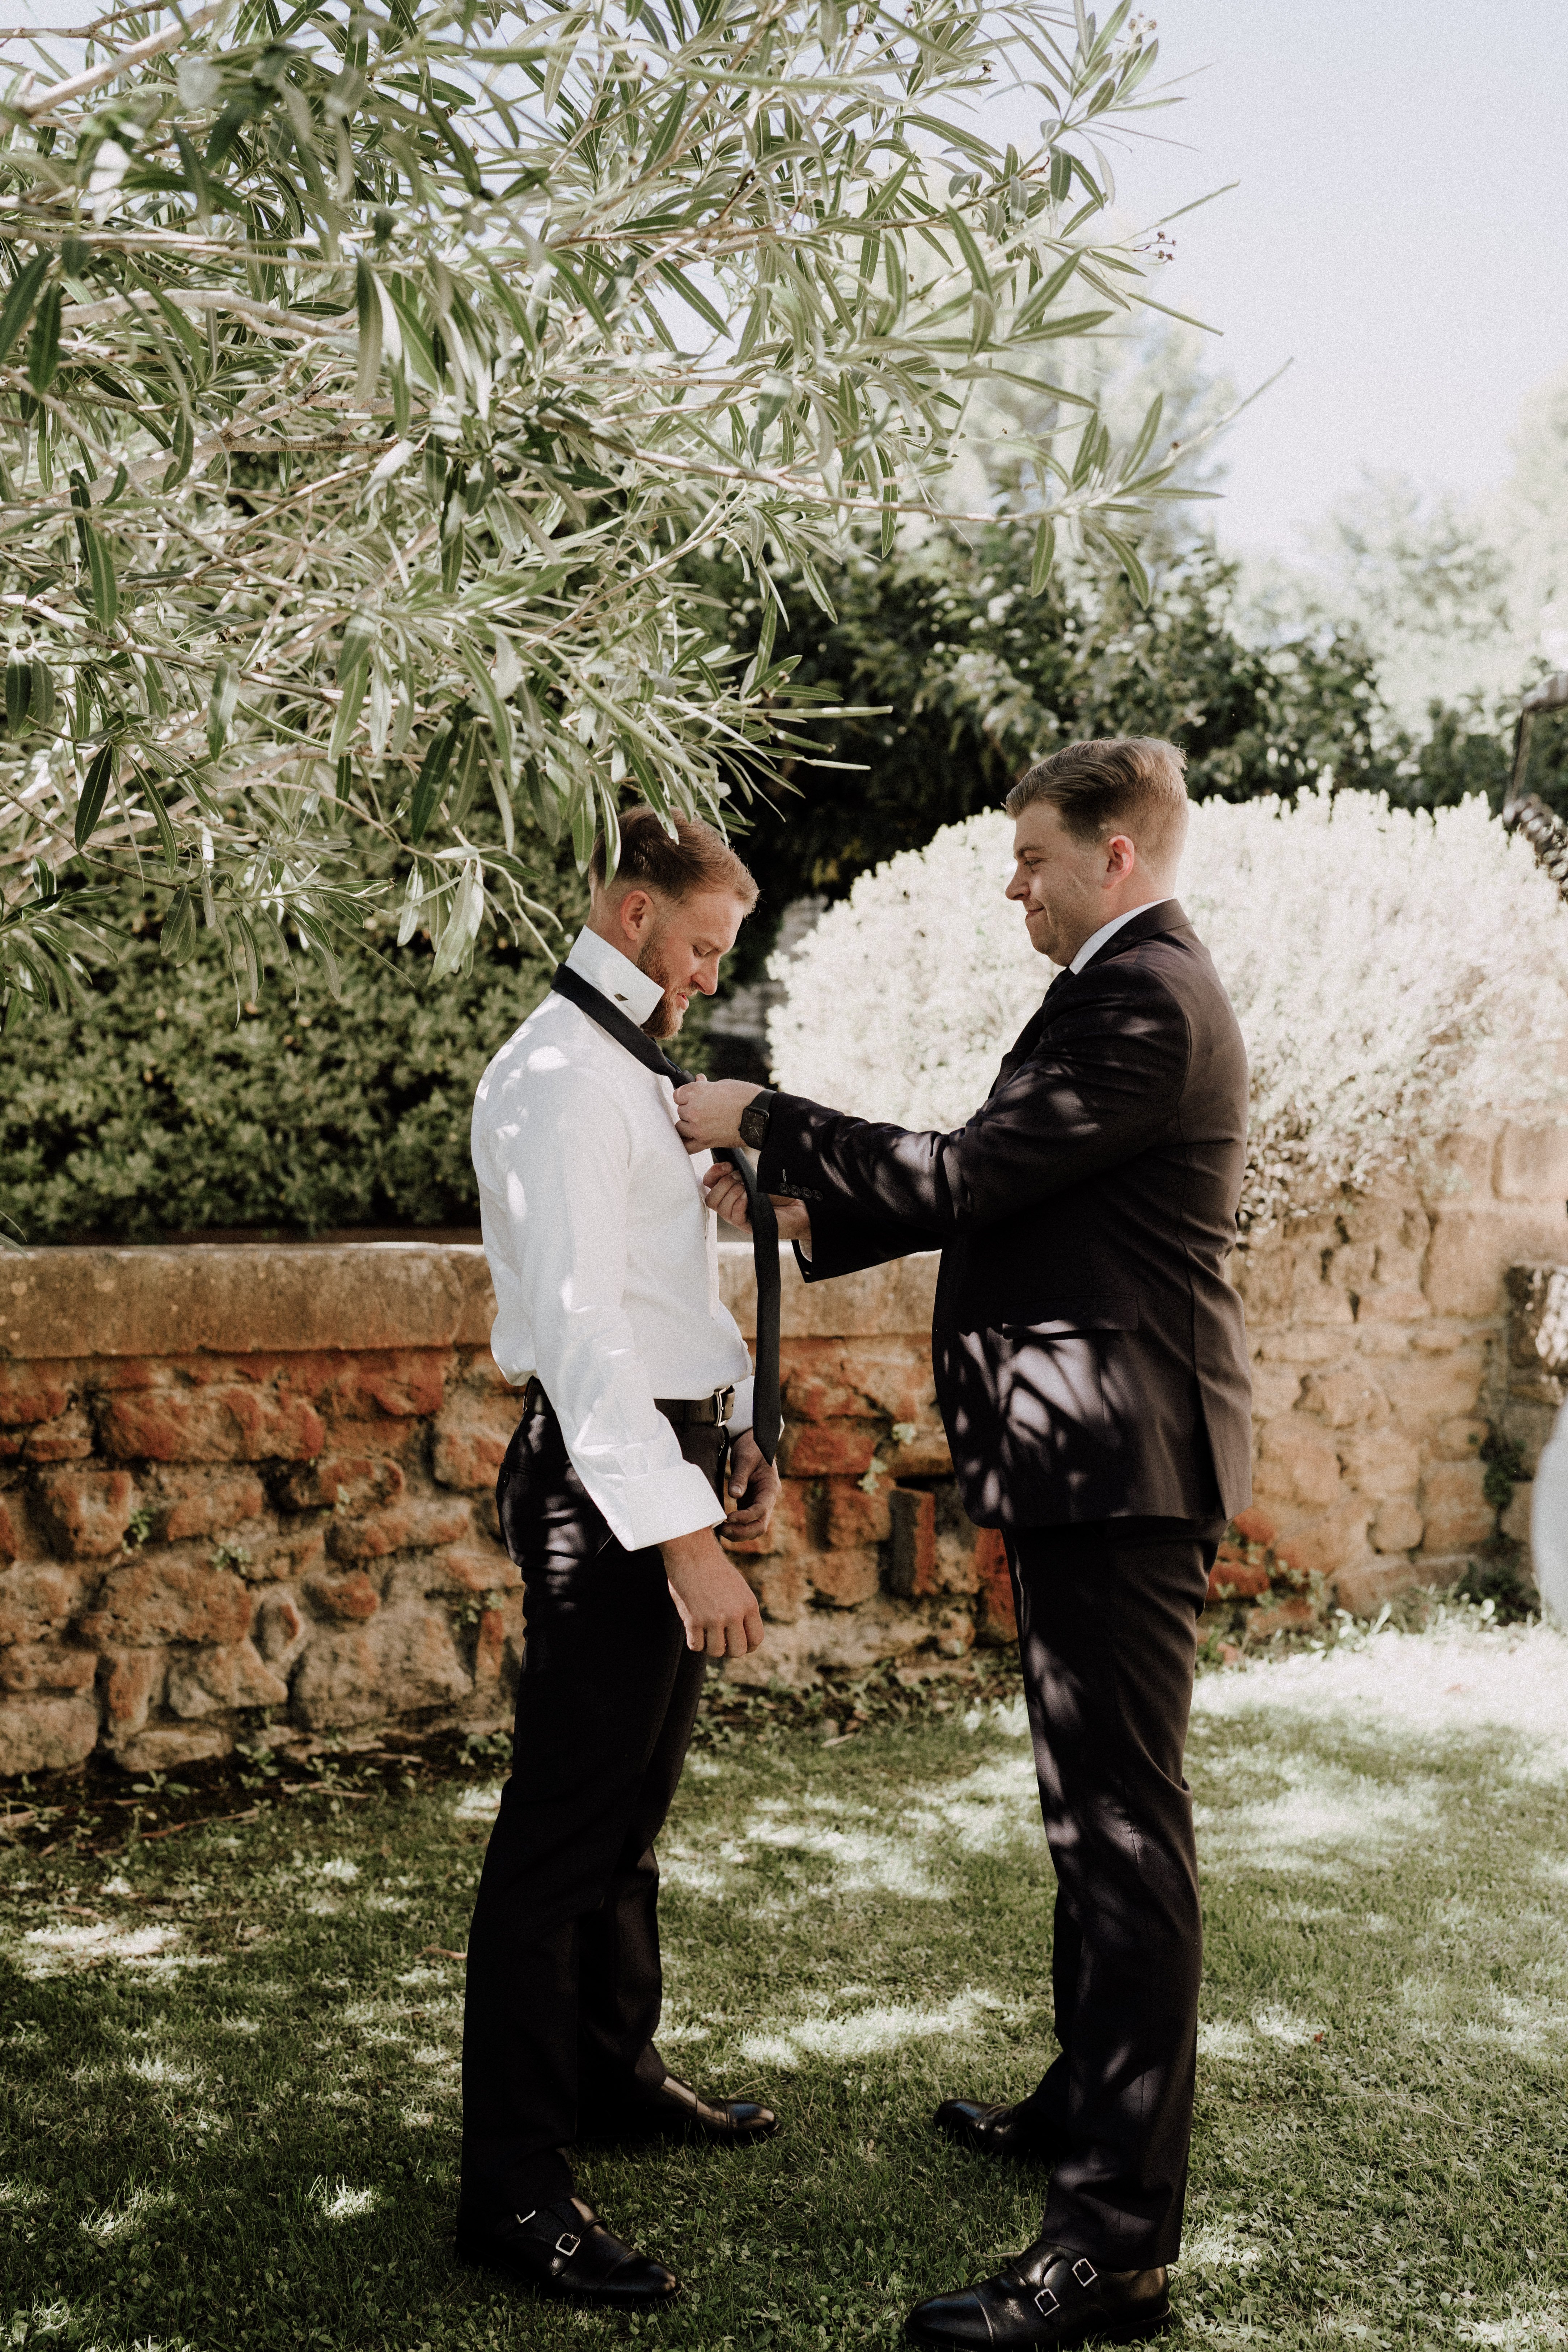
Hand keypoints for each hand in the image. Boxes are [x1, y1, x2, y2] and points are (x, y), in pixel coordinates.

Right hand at [660, 1525, 764, 1656]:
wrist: (692, 1552)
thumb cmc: (714, 1569)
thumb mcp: (738, 1588)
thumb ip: (743, 1612)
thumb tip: (742, 1639)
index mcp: (749, 1605)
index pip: (756, 1640)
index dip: (747, 1646)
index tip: (737, 1643)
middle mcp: (734, 1614)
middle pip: (737, 1651)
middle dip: (728, 1650)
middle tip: (720, 1640)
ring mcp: (713, 1618)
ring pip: (716, 1652)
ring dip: (710, 1646)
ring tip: (705, 1634)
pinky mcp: (693, 1620)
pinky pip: (696, 1646)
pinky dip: (694, 1642)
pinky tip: (693, 1630)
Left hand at [674, 1077, 760, 1154]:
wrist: (760, 1116)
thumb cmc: (745, 1096)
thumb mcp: (723, 1085)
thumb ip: (706, 1086)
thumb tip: (697, 1080)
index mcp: (695, 1091)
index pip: (678, 1095)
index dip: (687, 1096)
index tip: (694, 1097)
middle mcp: (693, 1109)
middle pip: (680, 1111)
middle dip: (690, 1110)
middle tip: (706, 1110)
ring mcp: (697, 1127)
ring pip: (680, 1127)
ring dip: (688, 1125)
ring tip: (702, 1123)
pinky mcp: (705, 1142)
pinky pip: (686, 1146)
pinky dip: (686, 1143)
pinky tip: (690, 1139)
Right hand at [702, 1162, 811, 1244]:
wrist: (798, 1206)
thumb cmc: (778, 1191)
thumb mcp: (757, 1175)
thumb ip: (741, 1170)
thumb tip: (727, 1162)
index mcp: (730, 1191)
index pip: (708, 1184)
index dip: (714, 1173)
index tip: (728, 1165)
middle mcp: (731, 1206)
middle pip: (710, 1198)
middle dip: (723, 1184)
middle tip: (740, 1178)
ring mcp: (738, 1217)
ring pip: (719, 1207)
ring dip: (732, 1193)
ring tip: (747, 1188)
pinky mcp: (748, 1226)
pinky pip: (733, 1217)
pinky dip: (739, 1204)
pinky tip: (748, 1197)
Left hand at [722, 1429, 780, 1541]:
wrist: (755, 1442)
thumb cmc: (752, 1447)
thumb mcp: (745, 1458)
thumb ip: (740, 1476)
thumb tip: (734, 1495)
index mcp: (771, 1487)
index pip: (761, 1509)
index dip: (745, 1517)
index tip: (728, 1518)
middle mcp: (768, 1499)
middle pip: (761, 1525)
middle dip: (743, 1532)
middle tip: (723, 1531)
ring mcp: (760, 1503)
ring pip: (754, 1527)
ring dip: (739, 1533)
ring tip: (720, 1531)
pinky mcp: (750, 1503)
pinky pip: (746, 1521)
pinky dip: (736, 1527)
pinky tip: (723, 1527)